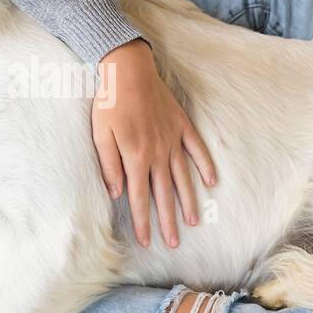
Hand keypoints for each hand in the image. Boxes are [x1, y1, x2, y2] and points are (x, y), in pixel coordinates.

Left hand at [91, 39, 216, 247]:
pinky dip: (205, 165)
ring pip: (183, 177)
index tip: (148, 241)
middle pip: (165, 194)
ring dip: (187, 200)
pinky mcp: (182, 125)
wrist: (128, 70)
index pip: (139, 198)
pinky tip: (212, 182)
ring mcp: (172, 139)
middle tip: (174, 242)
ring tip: (192, 221)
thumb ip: (110, 166)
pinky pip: (197, 149)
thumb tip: (118, 192)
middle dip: (168, 221)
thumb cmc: (109, 103)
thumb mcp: (100, 135)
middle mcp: (158, 153)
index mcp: (136, 157)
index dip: (144, 222)